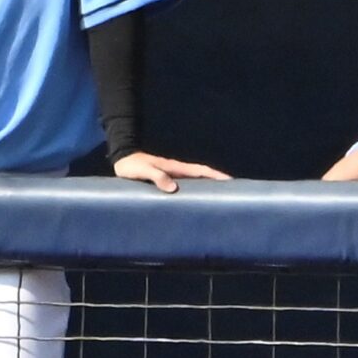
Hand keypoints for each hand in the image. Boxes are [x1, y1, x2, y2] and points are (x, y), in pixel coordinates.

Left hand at [110, 150, 230, 193]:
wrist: (123, 159)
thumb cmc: (132, 166)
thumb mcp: (143, 171)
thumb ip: (156, 177)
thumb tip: (173, 188)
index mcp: (175, 167)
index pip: (200, 170)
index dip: (215, 175)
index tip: (229, 180)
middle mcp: (177, 170)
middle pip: (202, 174)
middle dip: (217, 180)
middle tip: (233, 190)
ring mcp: (173, 174)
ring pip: (195, 180)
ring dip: (208, 185)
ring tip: (220, 197)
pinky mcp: (167, 179)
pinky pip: (186, 184)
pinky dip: (195, 188)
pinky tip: (198, 198)